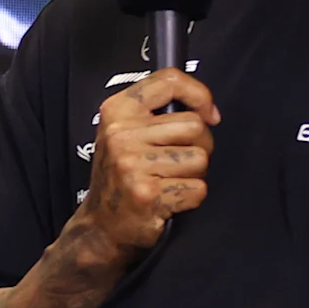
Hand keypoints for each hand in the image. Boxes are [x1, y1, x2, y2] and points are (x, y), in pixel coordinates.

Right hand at [76, 67, 216, 261]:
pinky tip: (168, 200)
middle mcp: (121, 135)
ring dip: (193, 175)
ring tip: (169, 181)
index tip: (208, 113)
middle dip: (199, 146)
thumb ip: (158, 113)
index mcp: (117, 112)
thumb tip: (208, 112)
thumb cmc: (121, 178)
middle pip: (194, 125)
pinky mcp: (147, 193)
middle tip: (178, 162)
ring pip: (200, 158)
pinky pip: (197, 189)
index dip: (199, 94)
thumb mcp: (127, 133)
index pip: (169, 81)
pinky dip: (190, 198)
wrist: (100, 227)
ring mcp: (132, 164)